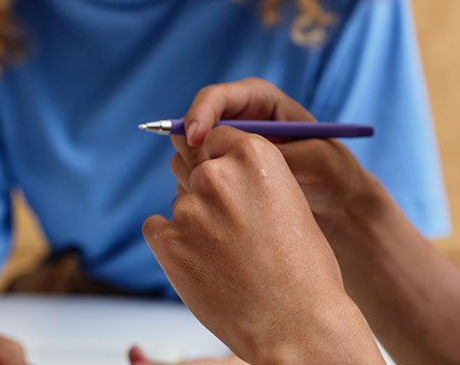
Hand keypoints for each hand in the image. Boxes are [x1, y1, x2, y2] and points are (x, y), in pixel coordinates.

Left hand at [142, 124, 381, 362]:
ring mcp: (189, 208)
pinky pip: (156, 227)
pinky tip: (202, 262)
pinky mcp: (167, 242)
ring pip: (180, 201)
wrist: (295, 322)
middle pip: (195, 166)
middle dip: (207, 189)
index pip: (218, 136)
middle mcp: (218, 173)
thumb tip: (213, 170)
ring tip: (228, 256)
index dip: (223, 159)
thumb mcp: (288, 200)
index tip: (231, 182)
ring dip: (195, 220)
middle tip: (231, 226)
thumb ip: (250, 179)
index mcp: (255, 154)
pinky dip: (172, 242)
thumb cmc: (303, 266)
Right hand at [176, 78, 371, 225]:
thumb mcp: (315, 158)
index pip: (217, 97)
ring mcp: (224, 146)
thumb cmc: (331, 170)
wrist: (332, 199)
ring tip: (225, 198)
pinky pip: (192, 177)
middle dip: (192, 148)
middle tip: (201, 176)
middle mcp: (237, 119)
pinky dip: (198, 192)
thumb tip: (238, 154)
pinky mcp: (219, 171)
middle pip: (192, 124)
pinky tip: (223, 210)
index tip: (196, 139)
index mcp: (260, 99)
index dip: (200, 114)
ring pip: (187, 153)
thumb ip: (278, 153)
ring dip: (195, 174)